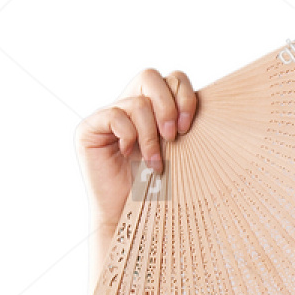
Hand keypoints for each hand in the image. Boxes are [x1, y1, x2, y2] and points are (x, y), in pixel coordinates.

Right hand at [75, 67, 197, 231]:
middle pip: (150, 76)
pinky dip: (129, 135)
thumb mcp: (179, 153)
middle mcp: (130, 106)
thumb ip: (182, 126)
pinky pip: (114, 115)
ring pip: (137, 102)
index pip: (172, 79)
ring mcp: (108, 115)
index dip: (184, 97)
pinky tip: (129, 155)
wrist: (131, 218)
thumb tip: (203, 104)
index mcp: (154, 108)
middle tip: (174, 137)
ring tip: (154, 163)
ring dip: (150, 135)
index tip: (188, 128)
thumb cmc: (159, 189)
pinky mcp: (90, 128)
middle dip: (167, 106)